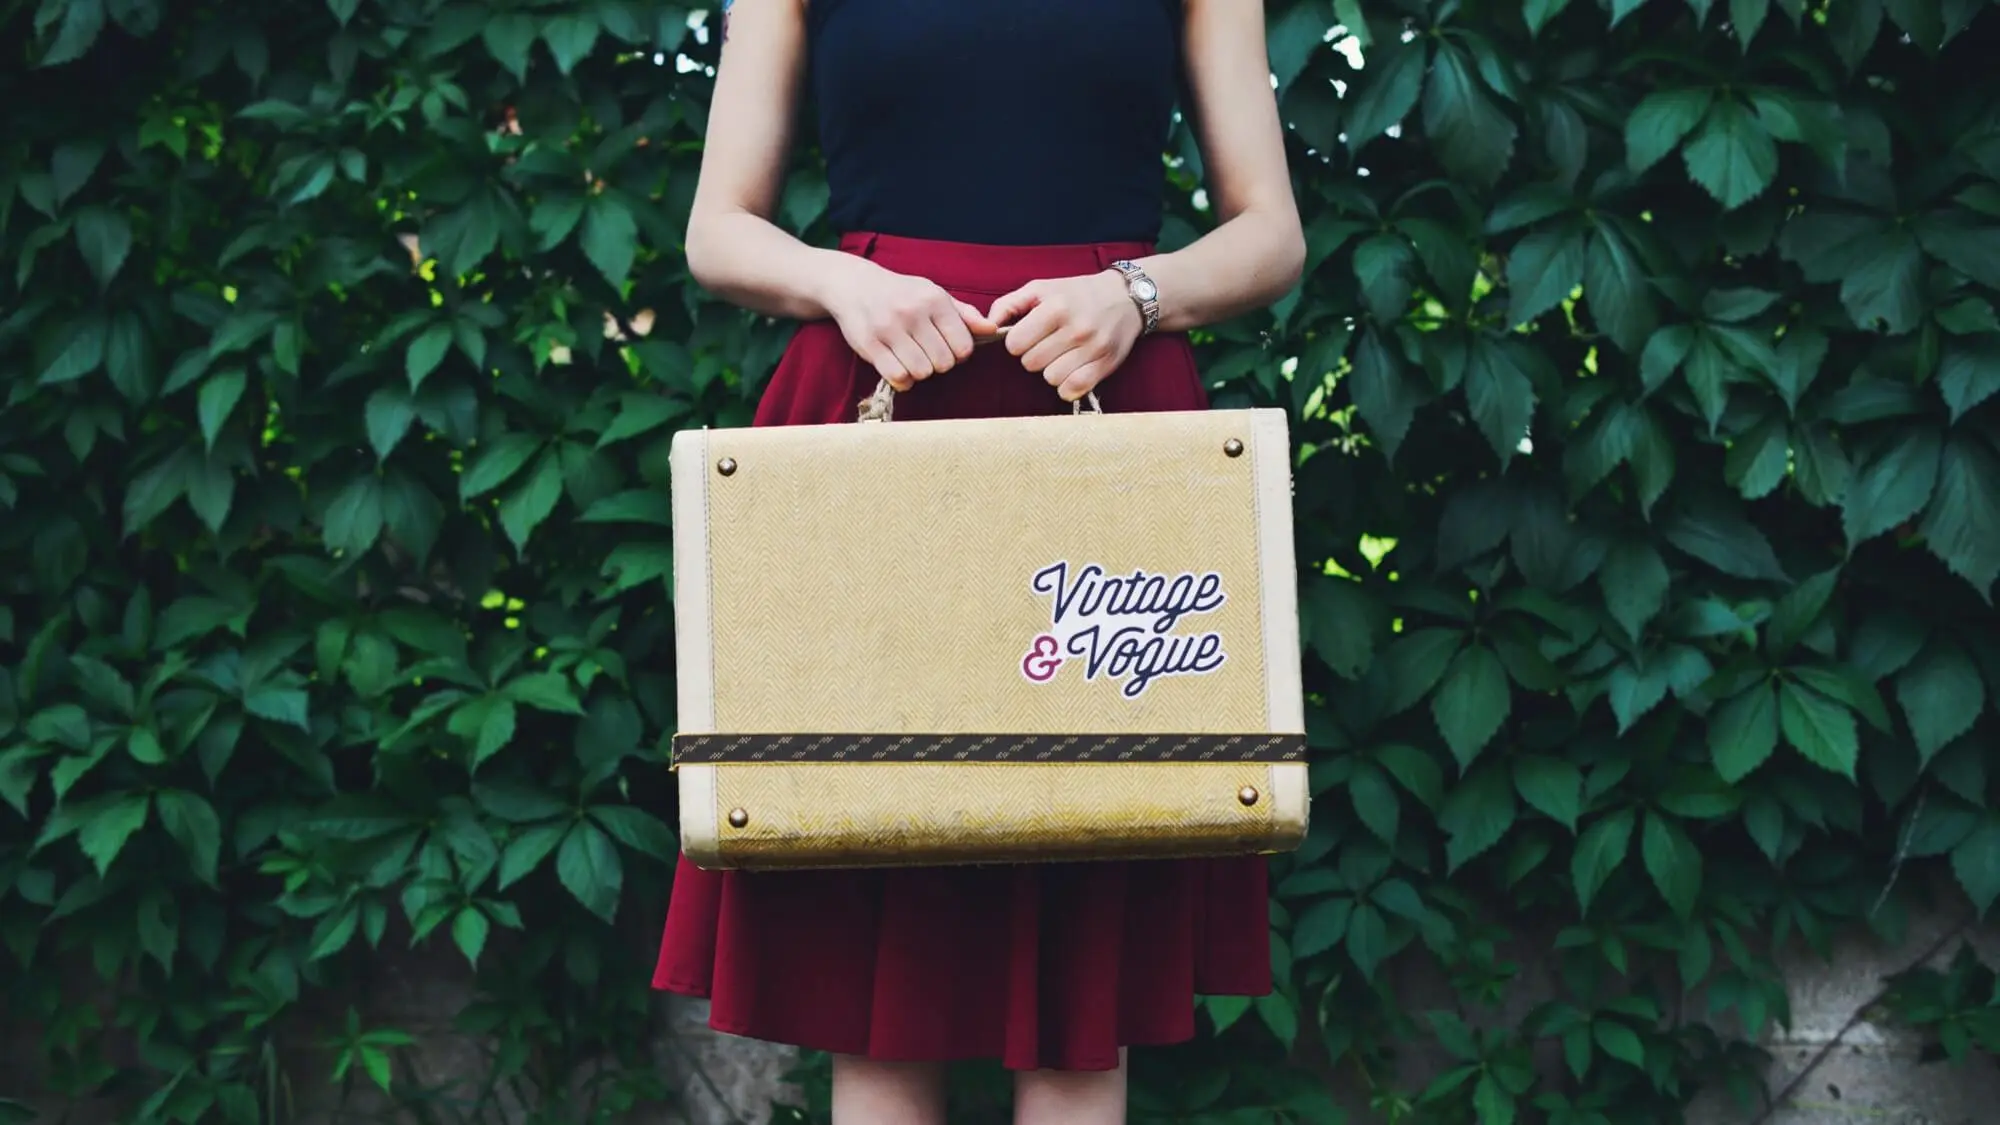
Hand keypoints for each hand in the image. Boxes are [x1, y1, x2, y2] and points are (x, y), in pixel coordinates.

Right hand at [824, 259, 997, 390]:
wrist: (854, 285)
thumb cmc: (901, 293)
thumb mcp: (934, 294)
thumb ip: (964, 314)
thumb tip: (992, 329)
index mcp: (934, 300)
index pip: (963, 346)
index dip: (959, 354)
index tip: (948, 348)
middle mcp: (912, 312)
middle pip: (943, 363)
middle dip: (939, 364)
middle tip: (928, 354)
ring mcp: (889, 329)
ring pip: (921, 372)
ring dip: (920, 372)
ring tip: (912, 359)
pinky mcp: (869, 344)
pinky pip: (897, 377)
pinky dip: (903, 380)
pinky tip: (899, 367)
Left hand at [987, 271, 1143, 401]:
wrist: (1125, 297)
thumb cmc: (1076, 294)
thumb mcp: (1041, 288)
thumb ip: (1009, 304)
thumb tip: (985, 325)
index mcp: (1056, 307)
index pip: (1015, 343)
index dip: (1017, 342)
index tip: (1029, 336)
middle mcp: (1076, 328)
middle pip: (1031, 363)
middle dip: (1034, 356)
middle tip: (1047, 344)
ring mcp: (1093, 349)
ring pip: (1050, 378)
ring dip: (1051, 370)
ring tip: (1062, 355)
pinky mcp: (1105, 366)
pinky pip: (1072, 389)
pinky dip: (1067, 385)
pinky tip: (1071, 370)